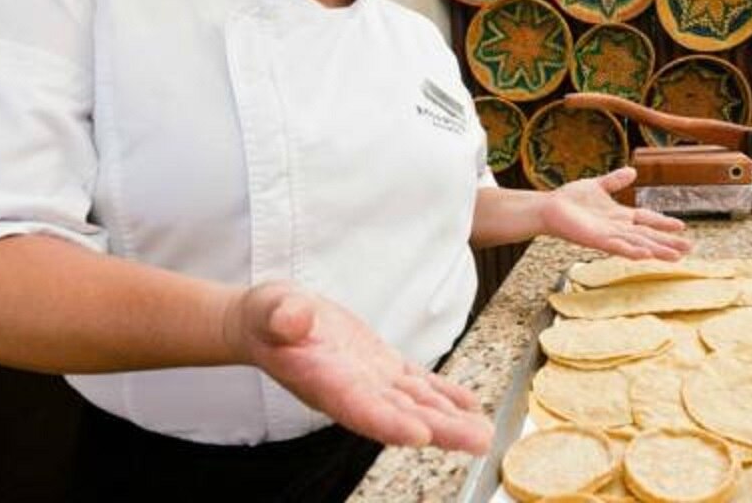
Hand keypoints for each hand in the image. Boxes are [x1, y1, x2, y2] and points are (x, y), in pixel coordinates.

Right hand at [223, 282, 491, 453]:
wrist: (271, 322)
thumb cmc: (267, 319)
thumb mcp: (270, 310)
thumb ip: (281, 317)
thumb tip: (291, 318)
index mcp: (326, 381)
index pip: (360, 407)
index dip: (389, 423)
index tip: (419, 435)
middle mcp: (354, 390)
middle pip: (401, 415)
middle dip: (441, 430)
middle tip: (478, 441)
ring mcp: (371, 381)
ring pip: (416, 403)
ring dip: (451, 419)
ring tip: (484, 432)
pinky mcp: (382, 366)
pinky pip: (417, 383)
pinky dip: (445, 393)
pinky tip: (470, 404)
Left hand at [540, 166, 690, 259]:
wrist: (549, 207)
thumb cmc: (570, 199)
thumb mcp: (598, 185)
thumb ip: (615, 181)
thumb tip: (633, 171)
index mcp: (619, 216)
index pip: (647, 219)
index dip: (663, 223)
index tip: (682, 226)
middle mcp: (617, 228)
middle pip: (647, 236)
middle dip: (668, 242)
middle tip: (689, 249)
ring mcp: (608, 235)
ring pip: (637, 244)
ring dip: (656, 250)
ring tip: (675, 257)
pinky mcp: (596, 240)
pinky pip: (617, 246)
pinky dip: (631, 250)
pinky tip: (646, 254)